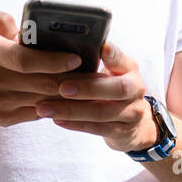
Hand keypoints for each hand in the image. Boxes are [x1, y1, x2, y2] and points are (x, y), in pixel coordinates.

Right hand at [0, 8, 81, 127]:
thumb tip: (22, 27)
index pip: (25, 60)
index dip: (54, 61)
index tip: (76, 58)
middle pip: (41, 82)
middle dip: (72, 79)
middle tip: (96, 73)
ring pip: (44, 99)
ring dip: (69, 94)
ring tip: (91, 85)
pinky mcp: (4, 119)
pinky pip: (38, 112)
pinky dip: (56, 105)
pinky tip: (73, 98)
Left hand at [34, 42, 159, 152]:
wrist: (134, 124)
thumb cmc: (112, 89)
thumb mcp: (111, 71)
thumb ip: (95, 60)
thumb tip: (60, 49)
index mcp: (130, 69)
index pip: (122, 59)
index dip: (113, 55)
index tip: (101, 49)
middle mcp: (136, 89)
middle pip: (117, 89)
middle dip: (88, 88)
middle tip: (62, 87)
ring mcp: (132, 113)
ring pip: (102, 113)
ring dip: (72, 110)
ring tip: (45, 108)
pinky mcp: (122, 132)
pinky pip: (97, 129)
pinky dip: (75, 124)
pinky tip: (56, 119)